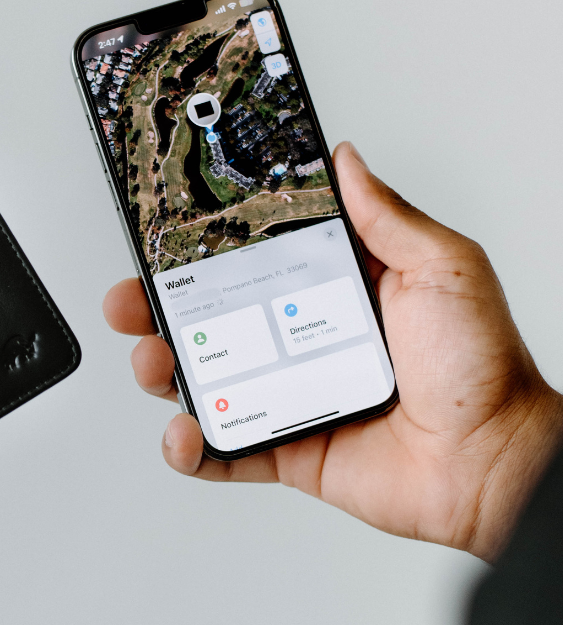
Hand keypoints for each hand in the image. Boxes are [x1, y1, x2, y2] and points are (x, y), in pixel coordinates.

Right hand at [104, 142, 562, 561]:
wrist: (493, 465)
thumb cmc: (480, 368)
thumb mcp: (441, 267)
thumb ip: (387, 215)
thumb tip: (346, 160)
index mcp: (330, 293)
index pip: (249, 264)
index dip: (201, 253)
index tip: (164, 240)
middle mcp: (301, 342)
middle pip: (211, 320)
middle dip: (158, 309)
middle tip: (131, 301)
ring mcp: (289, 397)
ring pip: (205, 382)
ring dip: (163, 370)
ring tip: (153, 362)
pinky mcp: (287, 450)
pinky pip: (224, 452)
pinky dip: (191, 449)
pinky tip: (183, 434)